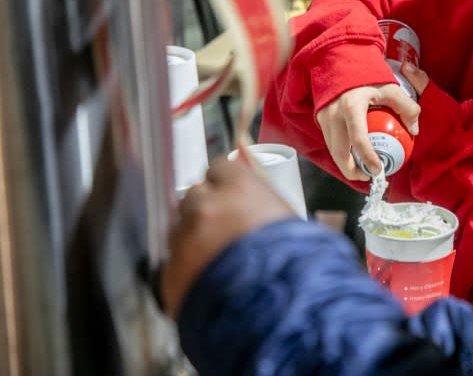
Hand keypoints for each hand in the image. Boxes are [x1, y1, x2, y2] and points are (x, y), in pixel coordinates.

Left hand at [161, 158, 293, 317]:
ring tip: (216, 258)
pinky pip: (173, 262)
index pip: (220, 167)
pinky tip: (208, 280)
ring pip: (179, 227)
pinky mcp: (170, 273)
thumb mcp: (292, 223)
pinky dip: (186, 268)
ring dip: (193, 236)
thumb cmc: (295, 266)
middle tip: (223, 226)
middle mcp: (206, 207)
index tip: (229, 189)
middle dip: (206, 207)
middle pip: (195, 194)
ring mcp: (184, 239)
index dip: (225, 180)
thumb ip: (268, 208)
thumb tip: (263, 207)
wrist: (275, 311)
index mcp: (239, 188)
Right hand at [315, 64, 425, 180]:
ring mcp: (324, 117)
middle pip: (340, 153)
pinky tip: (353, 156)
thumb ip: (406, 107)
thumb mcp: (390, 87)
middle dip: (352, 171)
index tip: (378, 170)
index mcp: (351, 107)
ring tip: (362, 171)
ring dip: (345, 164)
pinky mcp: (320, 118)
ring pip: (332, 150)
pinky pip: (330, 141)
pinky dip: (340, 153)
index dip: (367, 159)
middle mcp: (333, 114)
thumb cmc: (367, 75)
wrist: (340, 60)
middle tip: (368, 177)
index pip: (358, 140)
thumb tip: (415, 130)